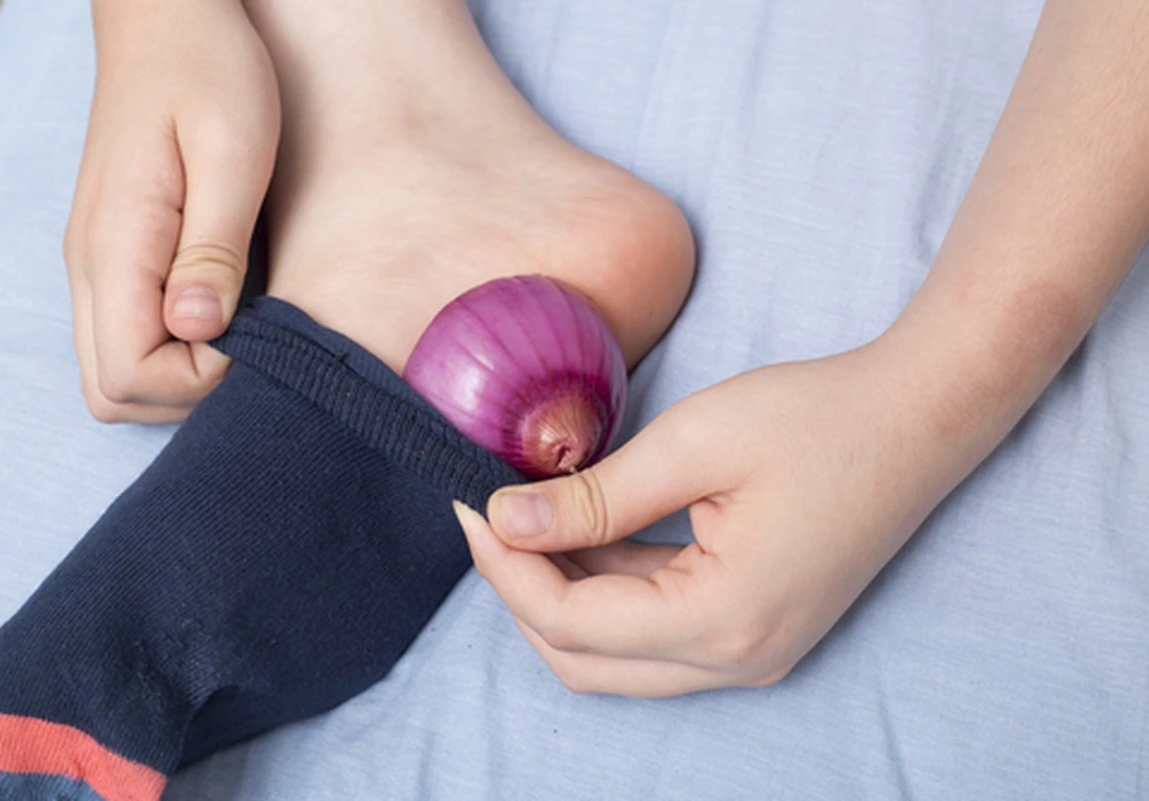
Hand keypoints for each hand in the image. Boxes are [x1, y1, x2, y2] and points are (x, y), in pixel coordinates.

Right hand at [63, 0, 280, 422]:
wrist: (167, 17)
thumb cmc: (208, 70)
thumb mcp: (233, 151)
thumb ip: (214, 249)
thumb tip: (198, 330)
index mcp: (116, 244)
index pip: (130, 375)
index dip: (200, 383)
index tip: (254, 334)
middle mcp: (89, 265)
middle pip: (111, 391)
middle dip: (186, 393)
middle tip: (251, 342)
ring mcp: (94, 262)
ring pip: (113, 371)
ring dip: (179, 374)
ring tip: (241, 324)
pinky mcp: (114, 254)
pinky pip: (125, 333)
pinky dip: (171, 347)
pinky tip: (222, 308)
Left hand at [456, 339, 972, 696]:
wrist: (920, 418)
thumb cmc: (819, 418)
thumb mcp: (694, 443)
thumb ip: (594, 497)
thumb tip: (505, 520)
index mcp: (723, 620)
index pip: (571, 622)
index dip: (506, 568)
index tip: (470, 505)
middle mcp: (739, 660)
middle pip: (584, 659)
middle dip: (523, 591)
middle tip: (491, 515)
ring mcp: (752, 653)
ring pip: (616, 654)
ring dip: (562, 594)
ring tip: (531, 516)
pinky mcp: (756, 628)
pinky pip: (656, 632)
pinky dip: (608, 591)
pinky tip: (586, 529)